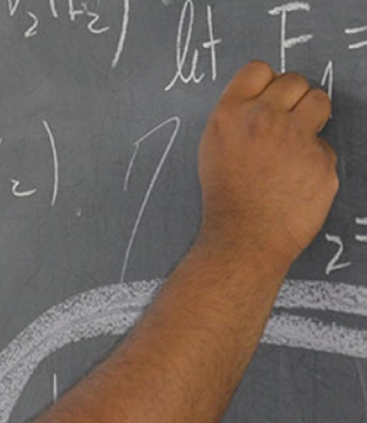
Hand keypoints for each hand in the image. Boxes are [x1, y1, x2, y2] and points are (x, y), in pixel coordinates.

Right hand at [196, 61, 337, 266]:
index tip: (269, 97)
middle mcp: (263, 119)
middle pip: (294, 80)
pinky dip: (315, 161)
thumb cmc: (226, 197)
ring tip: (298, 141)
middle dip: (294, 98)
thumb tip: (263, 101)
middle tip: (286, 122)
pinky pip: (325, 147)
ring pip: (319, 101)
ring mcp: (296, 138)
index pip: (258, 69)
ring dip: (312, 116)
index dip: (267, 82)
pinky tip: (297, 179)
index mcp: (230, 114)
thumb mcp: (214, 148)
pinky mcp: (322, 160)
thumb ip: (238, 119)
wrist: (245, 237)